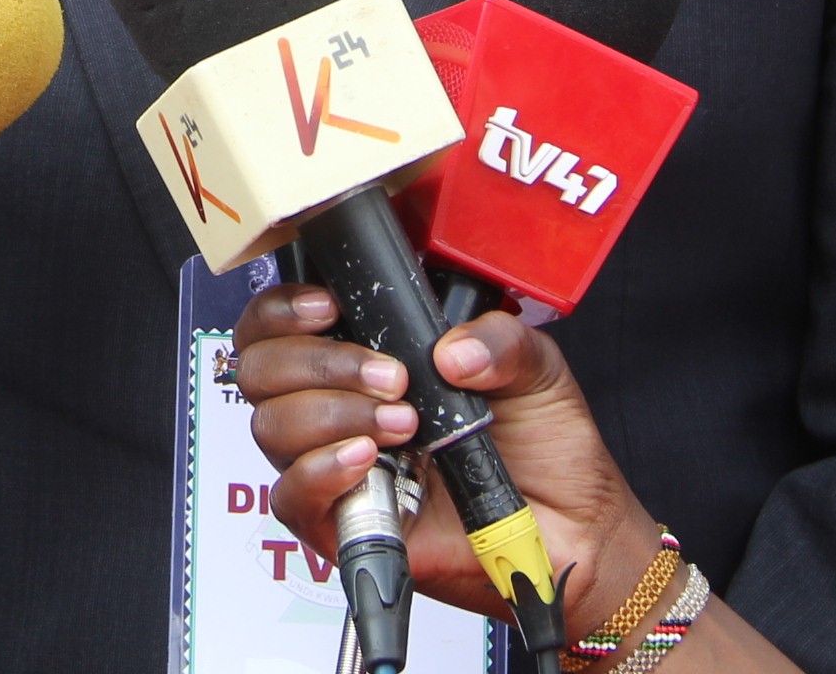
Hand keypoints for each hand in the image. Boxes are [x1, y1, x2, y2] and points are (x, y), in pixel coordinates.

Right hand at [235, 282, 658, 633]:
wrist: (575, 529)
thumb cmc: (546, 449)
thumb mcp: (535, 370)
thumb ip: (498, 340)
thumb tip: (449, 350)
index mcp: (368, 356)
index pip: (281, 323)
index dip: (284, 310)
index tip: (329, 306)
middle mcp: (339, 407)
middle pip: (261, 369)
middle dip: (319, 363)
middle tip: (390, 377)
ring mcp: (335, 465)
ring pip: (273, 425)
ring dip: (332, 413)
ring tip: (404, 424)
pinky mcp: (339, 525)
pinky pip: (290, 495)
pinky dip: (321, 470)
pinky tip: (367, 459)